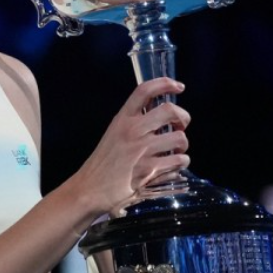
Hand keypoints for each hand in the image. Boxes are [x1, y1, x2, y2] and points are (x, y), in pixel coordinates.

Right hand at [74, 77, 190, 216]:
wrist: (90, 189)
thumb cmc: (102, 163)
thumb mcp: (113, 134)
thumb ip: (133, 123)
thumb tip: (159, 116)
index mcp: (122, 120)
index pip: (144, 90)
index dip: (165, 83)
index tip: (178, 86)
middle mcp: (133, 131)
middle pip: (170, 110)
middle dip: (183, 117)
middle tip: (181, 126)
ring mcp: (143, 150)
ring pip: (180, 138)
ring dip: (183, 146)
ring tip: (176, 152)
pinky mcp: (151, 171)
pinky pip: (179, 161)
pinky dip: (179, 164)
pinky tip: (171, 167)